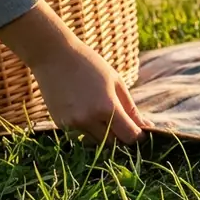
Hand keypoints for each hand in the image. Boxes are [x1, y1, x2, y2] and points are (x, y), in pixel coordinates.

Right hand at [0, 2, 149, 144]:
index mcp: (106, 107)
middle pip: (113, 143)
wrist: (53, 56)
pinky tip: (86, 110)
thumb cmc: (90, 65)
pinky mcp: (59, 124)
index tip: (141, 131)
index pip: (129, 136)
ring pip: (96, 141)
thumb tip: (145, 127)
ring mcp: (71, 123)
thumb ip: (130, 109)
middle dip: (122, 137)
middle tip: (124, 123)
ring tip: (102, 112)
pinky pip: (80, 135)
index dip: (138, 136)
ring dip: (105, 134)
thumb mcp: (117, 83)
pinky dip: (88, 129)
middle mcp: (88, 119)